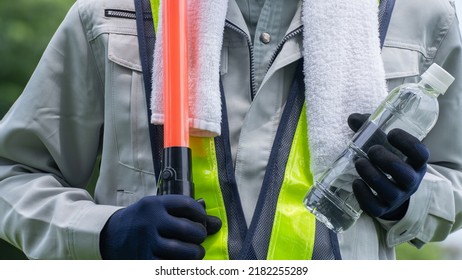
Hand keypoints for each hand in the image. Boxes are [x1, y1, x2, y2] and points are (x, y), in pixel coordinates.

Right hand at [99, 195, 221, 259]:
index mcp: (154, 205)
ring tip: (195, 253)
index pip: (187, 205)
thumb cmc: (142, 220)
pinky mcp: (143, 262)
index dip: (201, 213)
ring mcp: (146, 244)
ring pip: (182, 252)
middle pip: (188, 230)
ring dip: (195, 254)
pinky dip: (181, 267)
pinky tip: (183, 263)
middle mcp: (150, 222)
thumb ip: (185, 213)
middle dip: (200, 235)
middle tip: (199, 238)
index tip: (203, 219)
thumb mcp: (158, 208)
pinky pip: (170, 268)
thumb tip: (216, 224)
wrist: (110, 235)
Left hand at [347, 113, 428, 219]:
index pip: (421, 155)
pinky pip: (375, 208)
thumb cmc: (386, 160)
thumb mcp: (383, 144)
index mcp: (415, 163)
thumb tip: (353, 118)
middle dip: (388, 162)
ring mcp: (397, 198)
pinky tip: (356, 182)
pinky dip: (364, 196)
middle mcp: (410, 182)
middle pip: (406, 176)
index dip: (408, 143)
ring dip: (373, 176)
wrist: (389, 190)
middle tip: (372, 150)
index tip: (392, 133)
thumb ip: (370, 129)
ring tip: (359, 162)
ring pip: (389, 192)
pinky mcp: (382, 209)